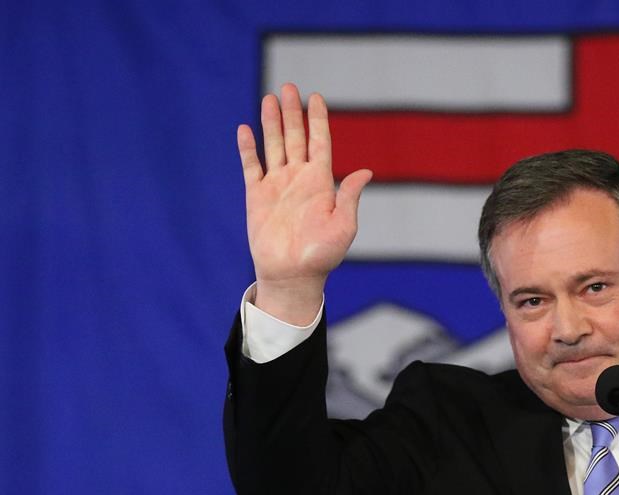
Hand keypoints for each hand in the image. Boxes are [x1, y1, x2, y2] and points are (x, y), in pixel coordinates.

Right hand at [237, 83, 371, 323]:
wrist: (293, 275)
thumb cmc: (323, 255)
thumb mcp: (343, 225)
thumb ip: (349, 196)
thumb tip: (366, 172)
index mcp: (321, 182)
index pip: (319, 143)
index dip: (318, 120)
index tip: (317, 97)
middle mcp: (299, 179)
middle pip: (295, 137)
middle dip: (292, 112)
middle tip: (288, 87)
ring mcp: (277, 185)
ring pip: (274, 146)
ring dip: (271, 123)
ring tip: (269, 98)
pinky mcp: (257, 196)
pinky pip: (252, 166)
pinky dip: (248, 148)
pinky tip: (246, 129)